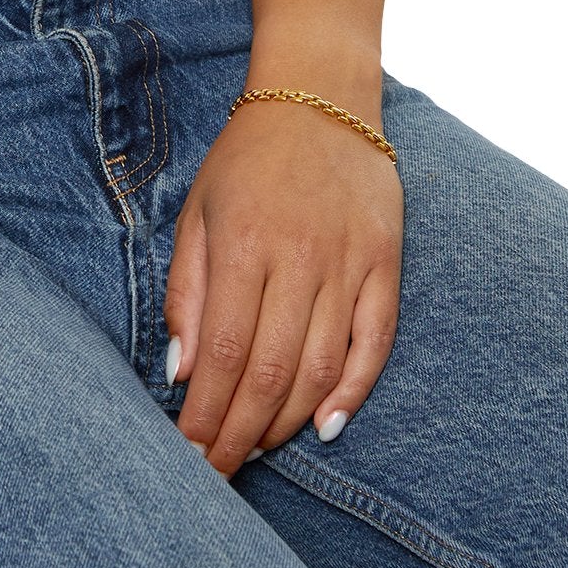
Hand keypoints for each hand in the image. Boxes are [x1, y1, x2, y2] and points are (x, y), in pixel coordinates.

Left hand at [164, 90, 403, 475]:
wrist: (319, 97)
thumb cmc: (247, 159)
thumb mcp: (198, 211)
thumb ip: (187, 291)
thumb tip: (181, 371)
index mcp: (244, 243)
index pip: (224, 351)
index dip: (207, 412)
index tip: (189, 451)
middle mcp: (299, 257)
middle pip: (271, 371)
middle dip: (241, 432)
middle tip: (219, 470)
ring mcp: (348, 262)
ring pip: (321, 367)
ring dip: (288, 420)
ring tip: (258, 448)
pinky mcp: (385, 263)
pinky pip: (375, 343)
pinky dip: (353, 391)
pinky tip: (325, 425)